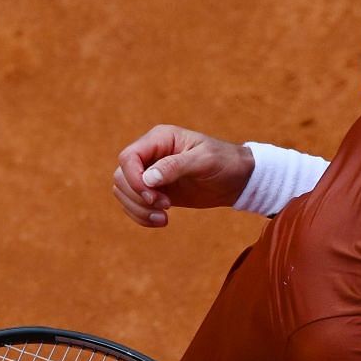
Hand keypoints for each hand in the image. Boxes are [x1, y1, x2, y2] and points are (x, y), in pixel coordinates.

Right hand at [111, 124, 254, 226]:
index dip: (133, 178)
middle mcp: (150, 155)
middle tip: (165, 206)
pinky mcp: (155, 191)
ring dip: (138, 209)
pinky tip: (162, 221)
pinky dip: (141, 216)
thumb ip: (175, 166)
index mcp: (159, 139)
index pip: (128, 157)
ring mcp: (150, 174)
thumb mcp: (204, 160)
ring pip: (123, 192)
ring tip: (163, 218)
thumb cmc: (225, 161)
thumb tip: (148, 178)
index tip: (153, 196)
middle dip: (137, 196)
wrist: (238, 179)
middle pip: (121, 177)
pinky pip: (134, 204)